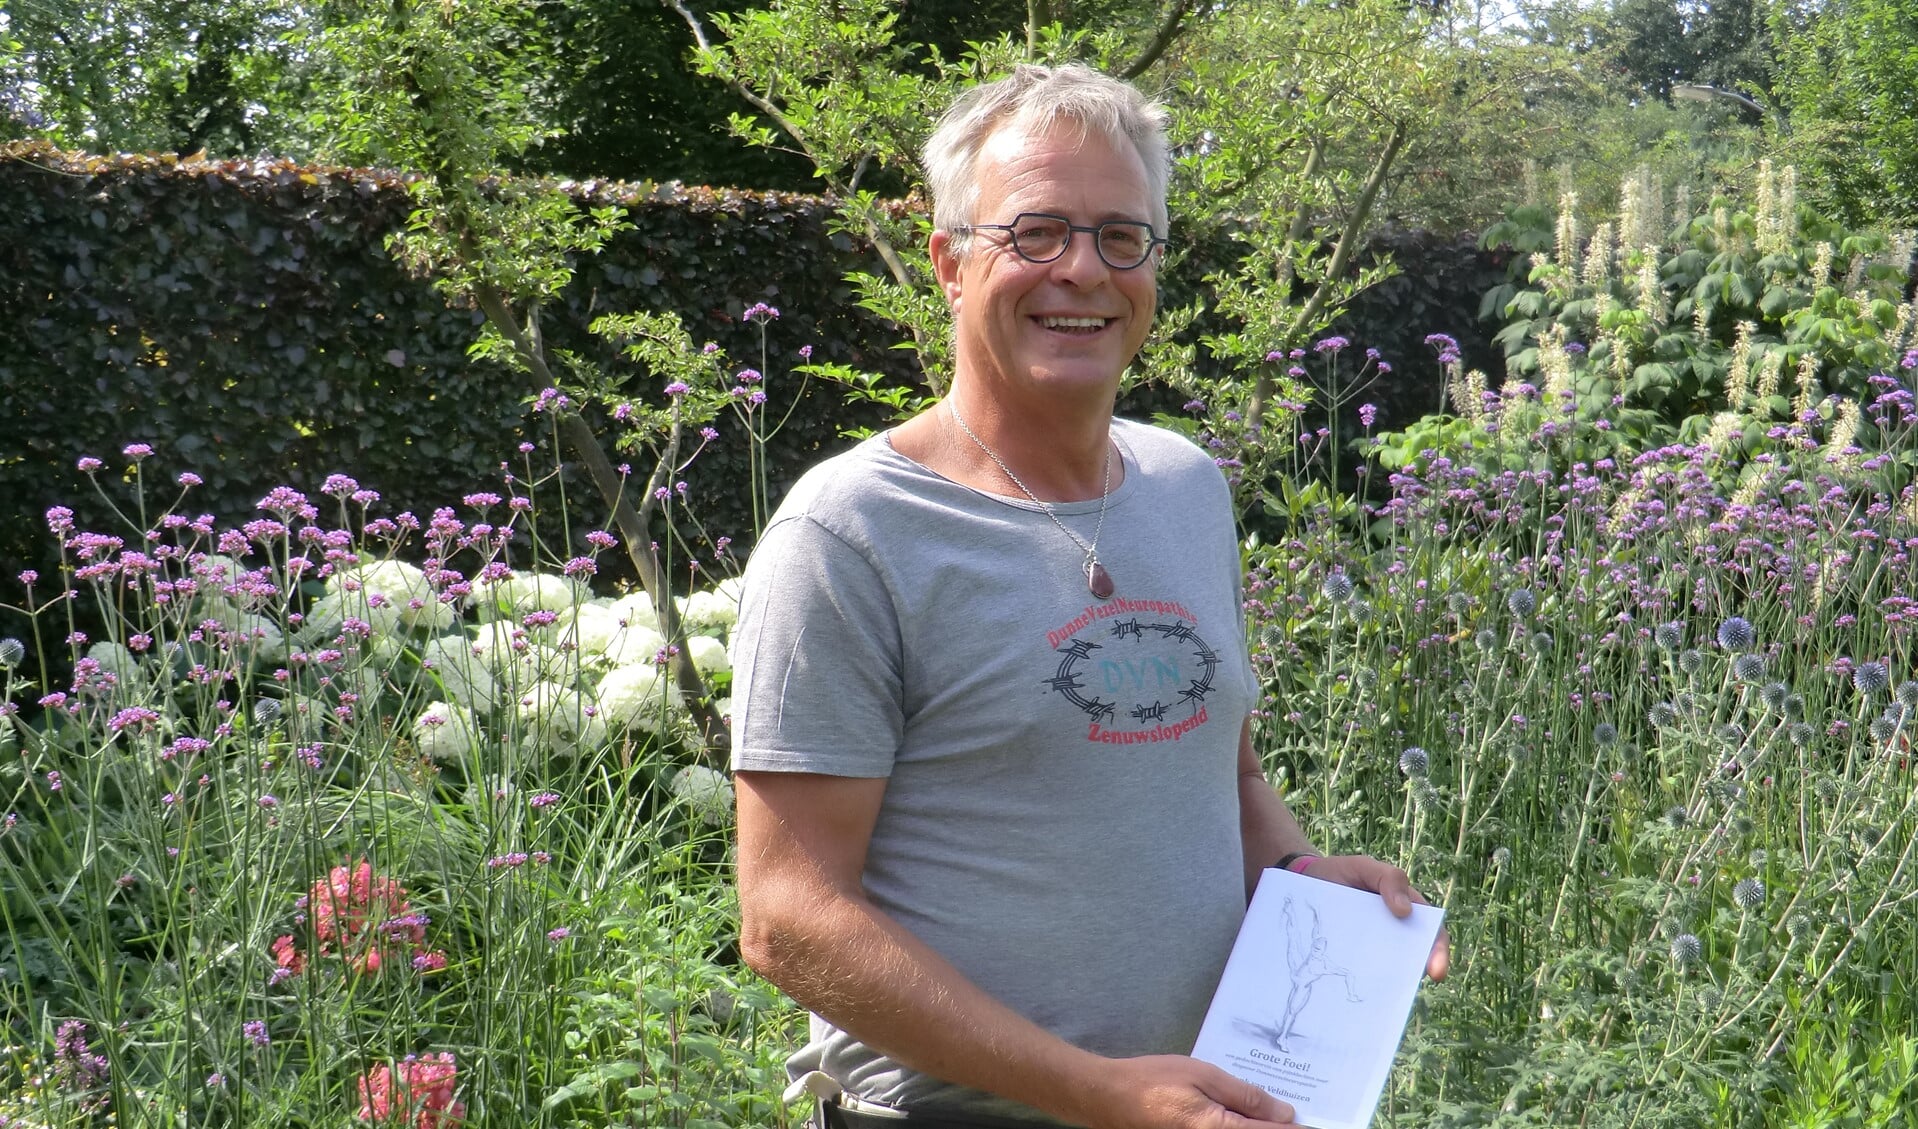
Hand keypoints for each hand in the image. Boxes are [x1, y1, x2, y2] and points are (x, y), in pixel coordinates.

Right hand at [1075, 1054, 1299, 1128]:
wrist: (1109, 1098)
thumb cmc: (1152, 1081)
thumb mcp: (1202, 1075)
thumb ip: (1245, 1096)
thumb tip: (1284, 1113)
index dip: (1296, 1128)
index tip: (1317, 1121)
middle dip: (1278, 1127)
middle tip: (1296, 1115)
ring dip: (1259, 1125)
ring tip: (1274, 1113)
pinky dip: (1240, 1125)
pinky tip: (1246, 1115)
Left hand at [1301, 855, 1450, 980]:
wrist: (1306, 881)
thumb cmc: (1342, 873)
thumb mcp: (1364, 866)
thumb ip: (1389, 878)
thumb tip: (1406, 911)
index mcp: (1406, 909)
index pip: (1431, 932)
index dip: (1438, 950)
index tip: (1436, 971)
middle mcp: (1393, 932)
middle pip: (1412, 956)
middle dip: (1415, 972)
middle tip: (1411, 984)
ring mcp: (1370, 947)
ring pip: (1386, 969)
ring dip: (1388, 980)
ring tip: (1383, 992)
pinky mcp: (1349, 957)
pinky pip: (1358, 973)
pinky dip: (1360, 983)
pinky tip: (1354, 992)